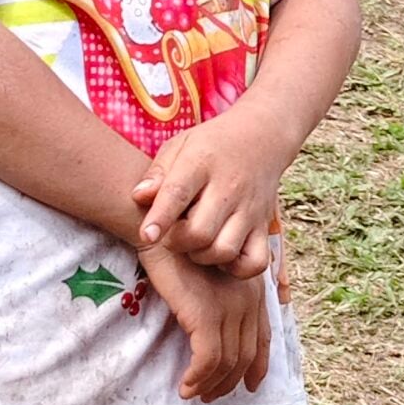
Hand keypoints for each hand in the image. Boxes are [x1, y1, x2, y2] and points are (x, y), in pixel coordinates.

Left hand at [134, 113, 286, 278]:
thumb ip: (157, 173)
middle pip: (200, 233)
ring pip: (224, 250)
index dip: (161, 217)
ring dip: (202, 256)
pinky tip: (223, 255)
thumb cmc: (210, 145)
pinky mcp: (265, 226)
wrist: (262, 136)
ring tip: (196, 243)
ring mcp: (250, 209)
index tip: (147, 235)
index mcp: (201, 163)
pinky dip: (237, 268)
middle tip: (173, 233)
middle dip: (177, 242)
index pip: (179, 193)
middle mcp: (229, 188)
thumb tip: (138, 197)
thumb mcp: (180, 145)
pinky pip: (255, 262)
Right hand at [141, 242, 270, 400]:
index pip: (264, 336)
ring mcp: (230, 306)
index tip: (250, 386)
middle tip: (211, 395)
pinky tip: (185, 385)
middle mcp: (249, 298)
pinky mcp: (207, 314)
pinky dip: (197, 378)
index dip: (259, 365)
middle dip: (230, 381)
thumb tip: (221, 334)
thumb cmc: (180, 250)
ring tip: (191, 392)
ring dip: (209, 385)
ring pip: (227, 362)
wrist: (162, 230)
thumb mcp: (212, 274)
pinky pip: (207, 360)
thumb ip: (224, 298)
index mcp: (253, 288)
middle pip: (246, 354)